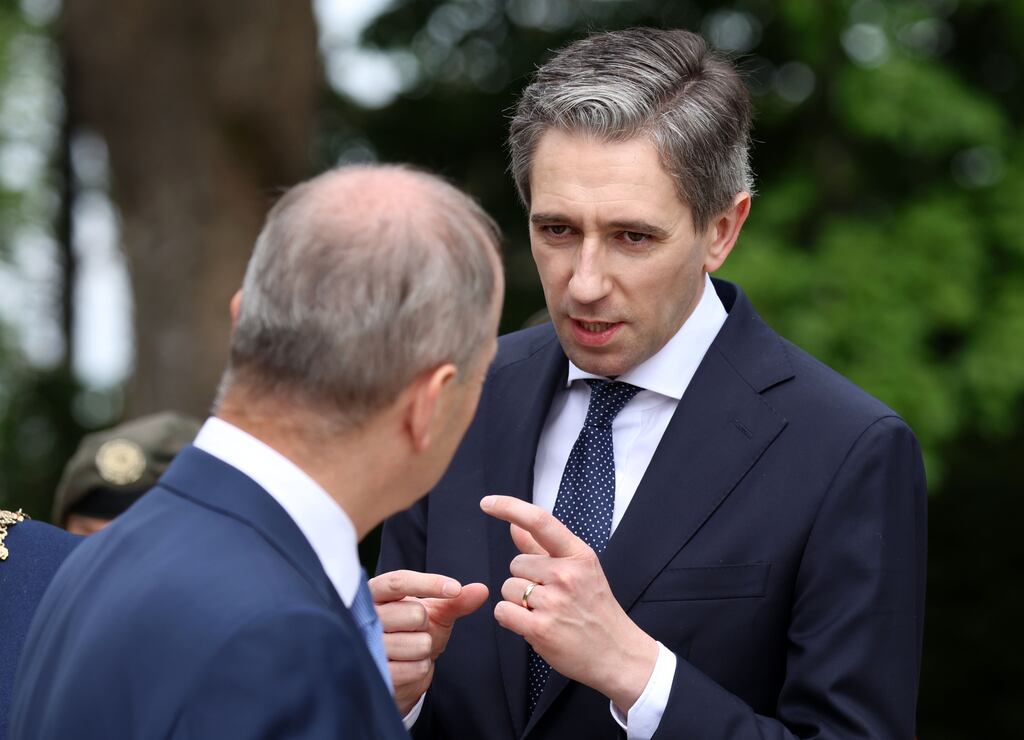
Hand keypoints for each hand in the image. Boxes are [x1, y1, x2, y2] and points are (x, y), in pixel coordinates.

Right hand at [370, 570, 488, 715]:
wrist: (397, 671)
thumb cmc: (410, 632)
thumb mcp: (434, 613)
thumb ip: (456, 601)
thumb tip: (482, 590)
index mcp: (375, 593)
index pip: (399, 581)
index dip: (429, 583)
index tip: (455, 589)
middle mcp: (365, 616)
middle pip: (414, 613)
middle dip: (426, 624)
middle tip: (415, 629)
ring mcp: (367, 645)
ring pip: (418, 643)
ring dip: (424, 648)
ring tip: (409, 648)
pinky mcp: (375, 672)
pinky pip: (415, 667)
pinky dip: (420, 667)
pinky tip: (407, 664)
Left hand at [480, 495, 658, 712]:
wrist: (617, 654)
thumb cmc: (596, 609)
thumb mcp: (580, 571)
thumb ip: (544, 548)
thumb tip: (514, 526)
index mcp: (579, 555)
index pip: (539, 521)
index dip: (509, 507)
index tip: (487, 503)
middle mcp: (567, 574)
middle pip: (516, 563)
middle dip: (525, 579)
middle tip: (552, 597)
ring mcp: (554, 602)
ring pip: (508, 588)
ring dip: (518, 602)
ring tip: (546, 613)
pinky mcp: (541, 629)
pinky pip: (503, 611)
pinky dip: (510, 619)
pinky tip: (532, 625)